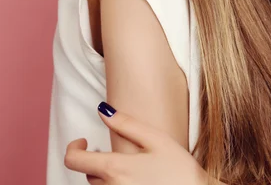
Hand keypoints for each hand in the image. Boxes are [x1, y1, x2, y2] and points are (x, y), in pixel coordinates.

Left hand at [64, 102, 208, 184]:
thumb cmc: (180, 170)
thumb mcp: (156, 140)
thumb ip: (126, 124)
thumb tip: (101, 110)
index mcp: (115, 169)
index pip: (74, 161)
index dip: (73, 148)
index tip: (84, 141)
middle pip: (88, 175)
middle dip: (95, 162)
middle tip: (114, 153)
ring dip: (105, 176)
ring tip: (128, 169)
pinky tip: (136, 181)